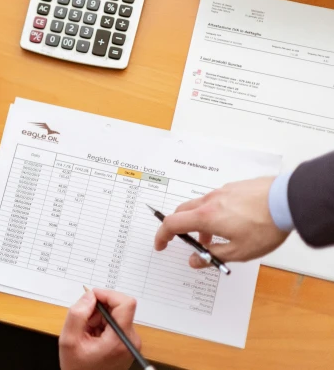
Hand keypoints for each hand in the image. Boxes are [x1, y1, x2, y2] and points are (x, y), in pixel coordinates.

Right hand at [59, 289, 139, 369]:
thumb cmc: (79, 368)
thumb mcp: (69, 340)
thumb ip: (78, 313)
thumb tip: (89, 296)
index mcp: (119, 340)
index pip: (125, 303)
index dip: (107, 294)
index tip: (92, 296)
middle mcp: (130, 339)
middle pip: (118, 307)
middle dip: (98, 310)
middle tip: (85, 324)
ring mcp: (130, 341)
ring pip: (115, 313)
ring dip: (98, 318)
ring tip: (88, 333)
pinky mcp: (128, 341)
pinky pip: (115, 322)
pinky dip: (102, 324)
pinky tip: (93, 337)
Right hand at [154, 176, 289, 267]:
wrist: (288, 201)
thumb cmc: (265, 226)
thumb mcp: (239, 251)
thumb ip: (213, 256)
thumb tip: (195, 261)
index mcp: (206, 217)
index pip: (172, 224)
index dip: (162, 236)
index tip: (162, 245)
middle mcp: (209, 201)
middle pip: (182, 212)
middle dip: (180, 228)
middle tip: (188, 242)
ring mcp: (222, 192)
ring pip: (200, 206)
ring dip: (199, 222)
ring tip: (215, 237)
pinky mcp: (235, 187)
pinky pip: (215, 200)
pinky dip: (213, 212)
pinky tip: (231, 222)